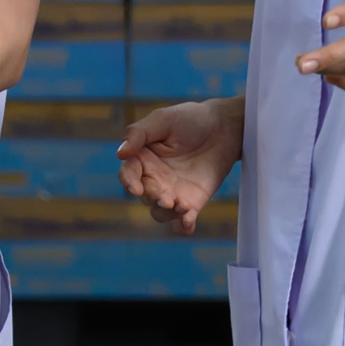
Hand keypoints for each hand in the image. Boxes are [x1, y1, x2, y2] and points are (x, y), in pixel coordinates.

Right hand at [118, 98, 242, 236]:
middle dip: (153, 199)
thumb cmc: (190, 119)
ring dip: (167, 213)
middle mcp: (154, 177)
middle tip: (166, 198)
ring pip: (160, 212)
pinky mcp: (193, 202)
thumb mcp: (162, 120)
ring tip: (182, 207)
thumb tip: (120, 154)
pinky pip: (183, 221)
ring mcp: (173, 191)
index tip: (136, 188)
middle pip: (144, 197)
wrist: (224, 128)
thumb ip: (139, 134)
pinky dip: (183, 226)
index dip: (129, 182)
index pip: (128, 174)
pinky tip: (188, 221)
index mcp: (142, 158)